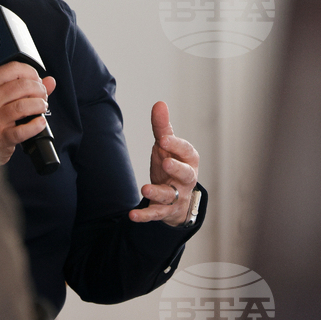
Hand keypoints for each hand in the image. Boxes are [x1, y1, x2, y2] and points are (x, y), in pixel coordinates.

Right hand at [0, 61, 55, 164]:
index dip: (31, 72)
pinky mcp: (1, 138)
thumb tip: (50, 81)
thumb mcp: (0, 98)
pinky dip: (36, 125)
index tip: (36, 80)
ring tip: (42, 107)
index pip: (12, 68)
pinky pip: (23, 130)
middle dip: (39, 89)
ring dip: (39, 105)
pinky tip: (40, 122)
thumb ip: (26, 87)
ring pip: (23, 106)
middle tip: (42, 96)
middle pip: (22, 86)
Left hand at [129, 101, 199, 226]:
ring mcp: (177, 195)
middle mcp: (186, 178)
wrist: (177, 197)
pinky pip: (156, 213)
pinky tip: (132, 215)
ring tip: (144, 188)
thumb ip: (162, 127)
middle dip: (177, 168)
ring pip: (171, 195)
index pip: (187, 151)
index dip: (176, 145)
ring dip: (158, 192)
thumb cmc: (172, 165)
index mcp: (188, 160)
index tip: (163, 138)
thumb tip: (159, 103)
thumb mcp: (167, 146)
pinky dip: (145, 215)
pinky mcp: (166, 210)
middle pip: (186, 174)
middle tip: (165, 162)